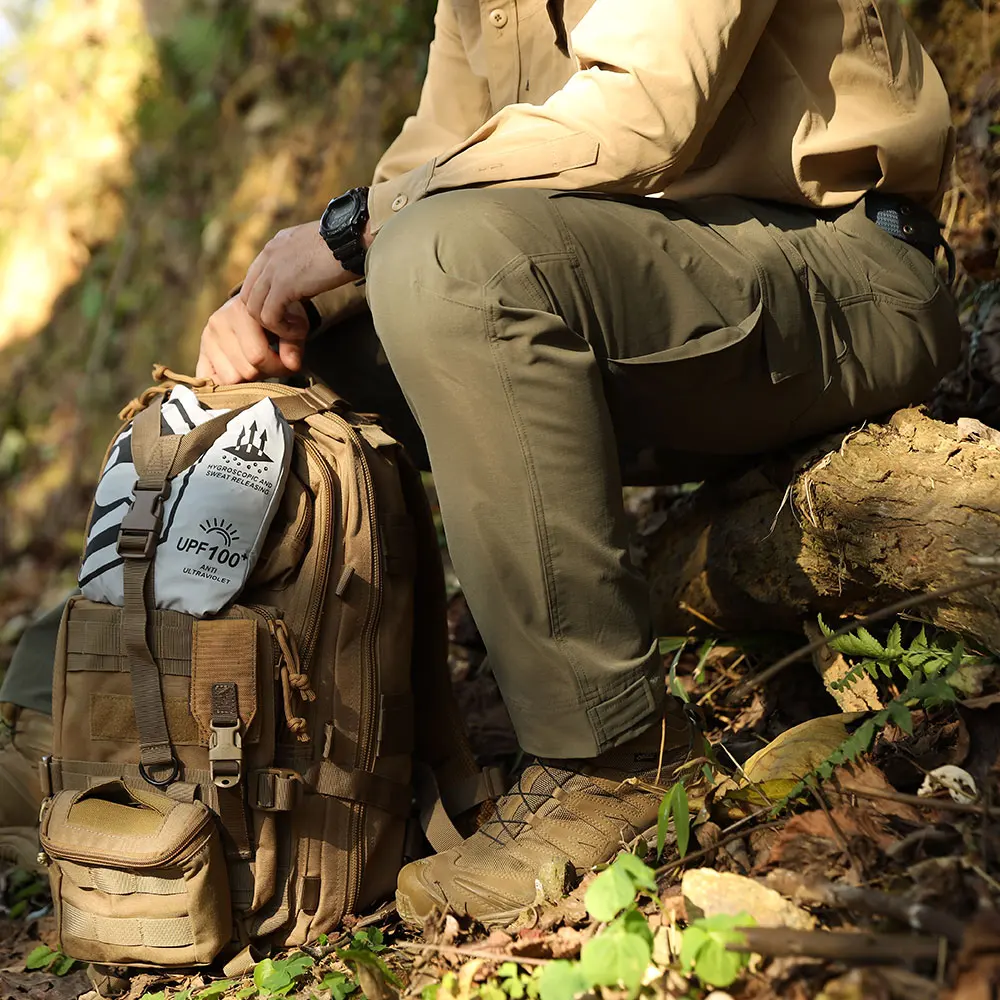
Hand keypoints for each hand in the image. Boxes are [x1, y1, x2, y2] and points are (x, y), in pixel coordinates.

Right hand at [196, 295, 308, 383]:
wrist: (260, 303)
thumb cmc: (280, 315)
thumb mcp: (294, 323)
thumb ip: (294, 344)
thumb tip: (292, 365)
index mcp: (241, 312)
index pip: (257, 356)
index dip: (278, 367)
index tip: (289, 364)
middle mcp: (219, 322)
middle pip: (245, 371)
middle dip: (265, 373)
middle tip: (274, 364)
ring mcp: (207, 336)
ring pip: (230, 379)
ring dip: (248, 379)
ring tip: (258, 365)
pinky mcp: (202, 350)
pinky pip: (210, 379)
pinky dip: (226, 383)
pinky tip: (240, 373)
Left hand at [240, 219, 370, 335]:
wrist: (354, 239)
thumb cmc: (348, 245)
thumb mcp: (315, 251)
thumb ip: (302, 266)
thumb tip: (304, 288)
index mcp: (276, 246)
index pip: (254, 279)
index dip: (265, 300)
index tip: (287, 312)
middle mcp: (269, 255)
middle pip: (248, 295)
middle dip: (265, 316)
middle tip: (289, 326)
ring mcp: (272, 269)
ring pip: (254, 309)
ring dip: (275, 326)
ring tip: (297, 330)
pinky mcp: (282, 285)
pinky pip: (269, 317)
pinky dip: (283, 330)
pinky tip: (300, 330)